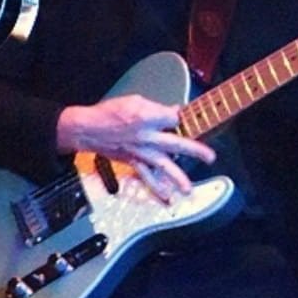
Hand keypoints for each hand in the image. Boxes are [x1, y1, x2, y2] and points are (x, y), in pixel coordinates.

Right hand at [57, 94, 216, 201]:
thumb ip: (155, 108)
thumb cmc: (108, 113)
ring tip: (188, 188)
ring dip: (178, 177)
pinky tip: (167, 195)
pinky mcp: (133, 161)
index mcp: (146, 116)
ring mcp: (141, 151)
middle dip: (195, 150)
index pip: (175, 117)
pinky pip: (146, 176)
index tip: (182, 117)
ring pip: (163, 165)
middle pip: (176, 143)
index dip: (180, 117)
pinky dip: (156, 186)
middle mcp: (146, 135)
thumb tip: (173, 112)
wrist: (87, 129)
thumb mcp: (133, 101)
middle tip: (210, 157)